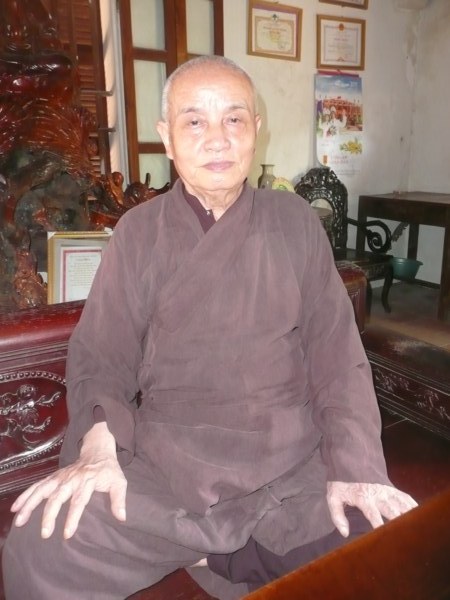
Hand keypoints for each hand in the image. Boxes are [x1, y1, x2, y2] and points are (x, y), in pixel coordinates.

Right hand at [11, 422, 126, 539]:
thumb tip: (121, 517)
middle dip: (50, 515)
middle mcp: (71, 478)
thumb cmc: (108, 470)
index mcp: (88, 480)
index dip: (73, 517)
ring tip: (20, 521)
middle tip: (44, 533)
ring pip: (43, 490)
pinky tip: (15, 508)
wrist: (97, 450)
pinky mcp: (54, 477)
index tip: (66, 534)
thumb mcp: (119, 481)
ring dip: (30, 505)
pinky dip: (25, 495)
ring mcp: (60, 477)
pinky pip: (37, 485)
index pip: (79, 501)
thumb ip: (119, 499)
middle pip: (58, 497)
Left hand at [327, 481, 417, 537]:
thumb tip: (344, 533)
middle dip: (398, 522)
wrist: (348, 461)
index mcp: (362, 496)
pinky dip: (412, 505)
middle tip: (404, 535)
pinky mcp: (391, 487)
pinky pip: (404, 497)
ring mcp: (386, 489)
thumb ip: (337, 515)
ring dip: (408, 514)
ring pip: (401, 503)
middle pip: (391, 509)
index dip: (378, 524)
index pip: (372, 513)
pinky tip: (418, 514)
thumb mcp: (333, 496)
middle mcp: (377, 493)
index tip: (384, 536)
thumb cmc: (341, 483)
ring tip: (415, 527)